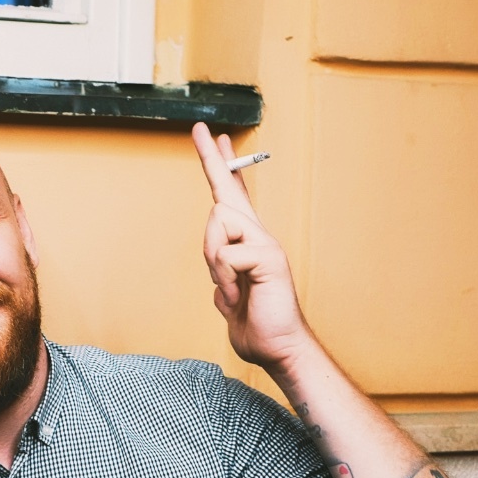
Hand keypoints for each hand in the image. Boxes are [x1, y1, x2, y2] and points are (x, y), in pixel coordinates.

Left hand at [191, 122, 312, 370]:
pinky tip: (240, 292)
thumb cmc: (258, 327)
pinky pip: (226, 253)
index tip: (213, 138)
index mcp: (246, 244)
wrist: (277, 348)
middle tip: (200, 129)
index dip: (221, 168)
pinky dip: (225, 277)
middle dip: (212, 159)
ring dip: (213, 259)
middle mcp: (257, 236)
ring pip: (218, 223)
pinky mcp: (268, 257)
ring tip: (231, 286)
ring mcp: (264, 243)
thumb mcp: (230, 301)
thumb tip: (220, 287)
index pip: (232, 197)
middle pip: (229, 190)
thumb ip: (225, 286)